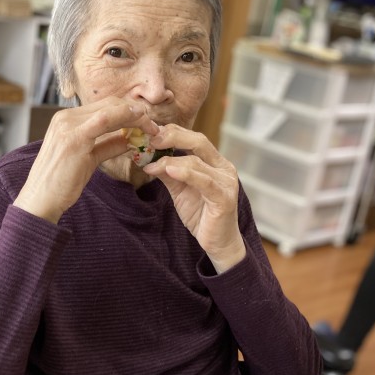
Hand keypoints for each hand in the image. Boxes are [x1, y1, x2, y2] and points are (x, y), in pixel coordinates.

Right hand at [14, 98, 157, 222]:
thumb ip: (107, 145)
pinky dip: (126, 121)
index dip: (128, 111)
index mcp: (65, 120)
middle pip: (109, 103)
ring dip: (135, 116)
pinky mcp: (74, 139)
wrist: (40, 200)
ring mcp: (68, 126)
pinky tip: (140, 130)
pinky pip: (106, 121)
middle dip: (135, 112)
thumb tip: (130, 139)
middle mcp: (65, 118)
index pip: (103, 106)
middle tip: (153, 125)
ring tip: (152, 128)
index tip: (146, 121)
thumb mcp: (88, 159)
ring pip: (110, 109)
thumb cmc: (61, 183)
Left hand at [143, 125, 245, 271]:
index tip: (150, 133)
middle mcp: (223, 168)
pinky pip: (204, 182)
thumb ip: (168, 173)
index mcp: (215, 162)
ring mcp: (226, 182)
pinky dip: (185, 173)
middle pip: (198, 141)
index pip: (194, 138)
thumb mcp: (179, 190)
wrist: (217, 243)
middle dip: (172, 137)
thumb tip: (147, 158)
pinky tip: (168, 170)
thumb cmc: (201, 214)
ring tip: (150, 164)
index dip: (173, 132)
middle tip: (150, 140)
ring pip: (196, 162)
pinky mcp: (224, 198)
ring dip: (169, 160)